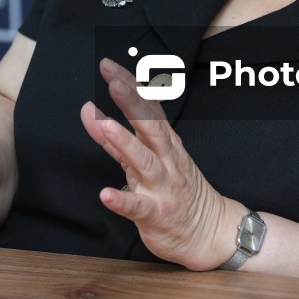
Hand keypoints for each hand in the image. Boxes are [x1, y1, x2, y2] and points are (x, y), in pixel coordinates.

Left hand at [80, 58, 242, 270]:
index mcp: (165, 143)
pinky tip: (105, 194)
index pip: (149, 107)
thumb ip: (116, 139)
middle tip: (113, 81)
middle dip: (132, 103)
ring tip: (106, 126)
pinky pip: (138, 207)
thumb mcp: (150, 158)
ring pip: (144, 161)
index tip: (110, 66)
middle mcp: (166, 160)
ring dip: (125, 143)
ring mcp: (163, 187)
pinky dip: (122, 200)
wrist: (209, 232)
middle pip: (150, 126)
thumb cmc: (176, 190)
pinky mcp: (157, 214)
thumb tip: (89, 111)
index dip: (131, 86)